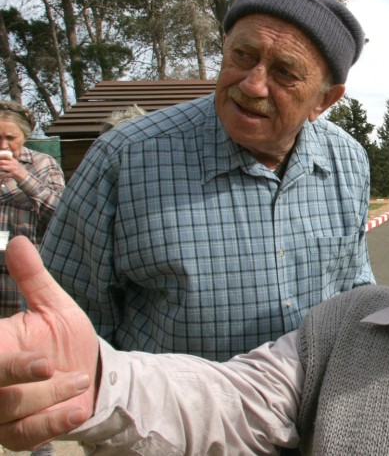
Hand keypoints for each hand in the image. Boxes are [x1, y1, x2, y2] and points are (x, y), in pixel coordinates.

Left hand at [0, 154, 26, 182]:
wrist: (25, 176)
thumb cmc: (17, 170)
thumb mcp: (14, 164)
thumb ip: (8, 162)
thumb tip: (0, 161)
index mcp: (13, 160)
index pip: (6, 156)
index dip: (0, 156)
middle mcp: (13, 164)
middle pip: (2, 161)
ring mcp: (13, 169)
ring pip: (2, 167)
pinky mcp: (13, 174)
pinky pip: (5, 175)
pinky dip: (1, 176)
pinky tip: (0, 177)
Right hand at [0, 237, 98, 450]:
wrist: (91, 376)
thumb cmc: (64, 340)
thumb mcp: (53, 307)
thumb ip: (33, 279)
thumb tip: (18, 241)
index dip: (3, 359)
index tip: (27, 354)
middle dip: (14, 373)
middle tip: (47, 364)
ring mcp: (0, 412)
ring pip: (7, 409)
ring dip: (46, 397)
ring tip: (79, 379)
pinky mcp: (20, 434)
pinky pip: (26, 435)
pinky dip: (52, 424)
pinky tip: (76, 411)